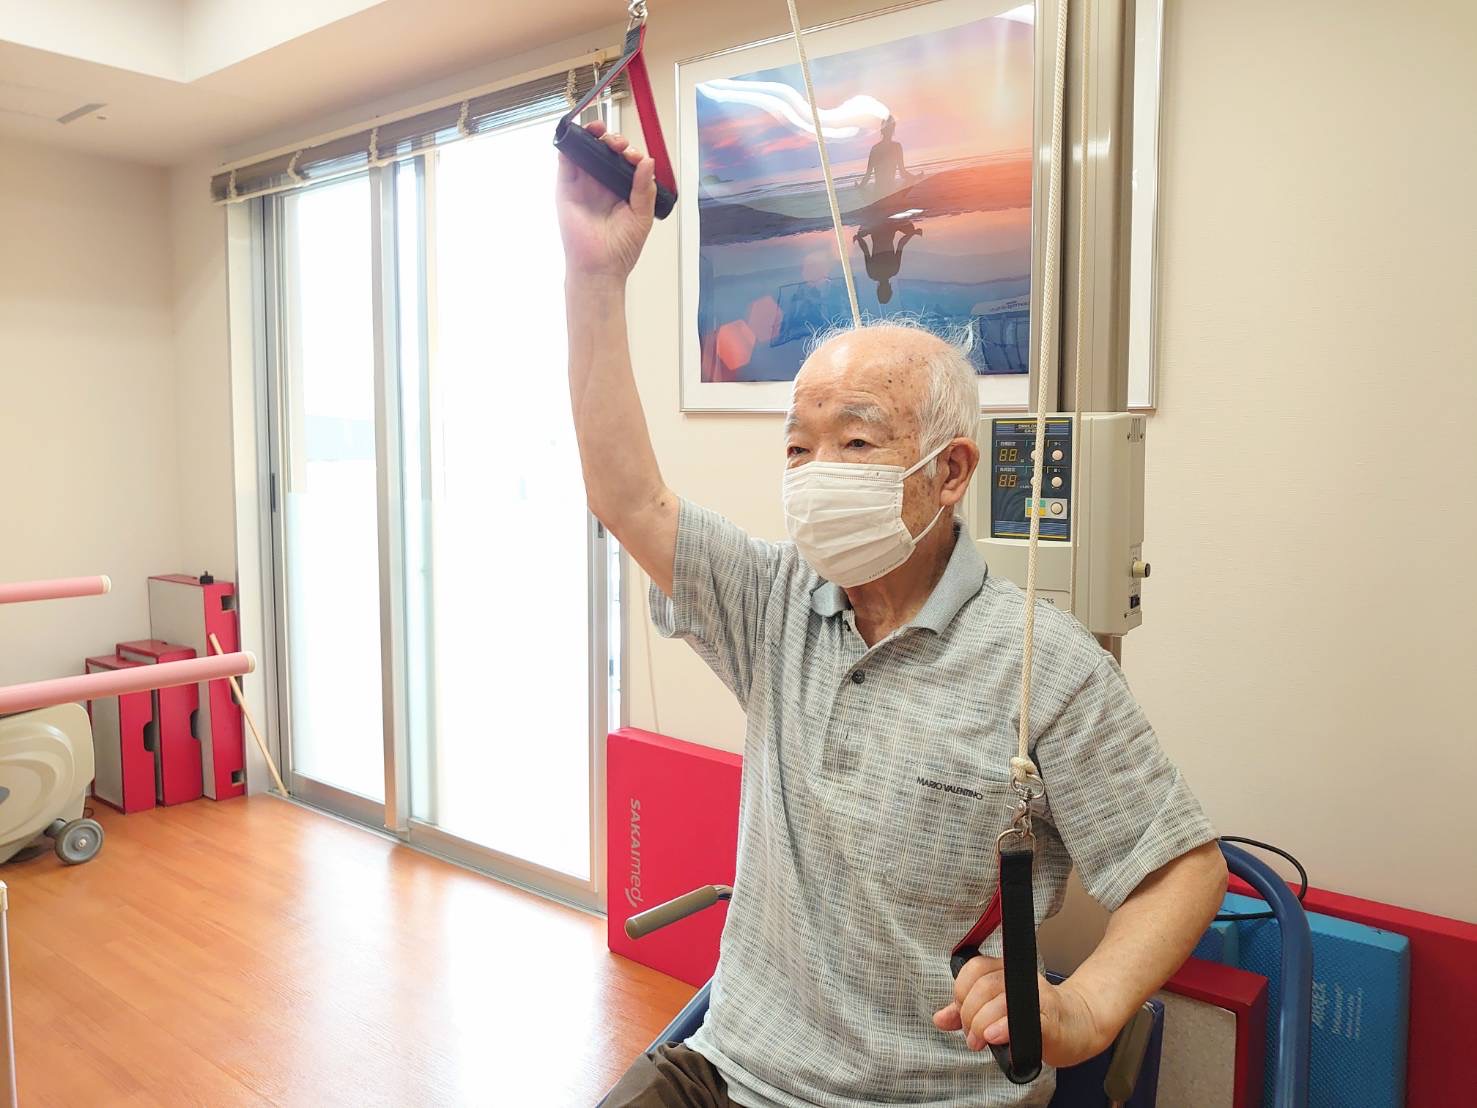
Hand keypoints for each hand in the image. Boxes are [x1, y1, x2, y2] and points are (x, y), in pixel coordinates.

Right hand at [555, 121, 656, 281]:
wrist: (599, 267)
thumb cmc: (621, 249)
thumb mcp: (642, 216)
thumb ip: (645, 189)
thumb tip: (648, 162)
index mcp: (622, 189)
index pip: (626, 161)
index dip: (630, 152)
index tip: (634, 157)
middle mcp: (602, 185)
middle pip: (605, 151)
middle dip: (613, 140)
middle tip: (618, 145)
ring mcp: (583, 185)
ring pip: (586, 151)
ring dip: (592, 136)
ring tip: (599, 132)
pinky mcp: (566, 189)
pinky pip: (565, 162)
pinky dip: (569, 147)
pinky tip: (578, 139)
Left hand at [933, 955, 1105, 1068]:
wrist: (1075, 1028)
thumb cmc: (1034, 1018)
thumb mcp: (995, 1012)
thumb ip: (966, 1012)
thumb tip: (940, 1018)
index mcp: (1004, 971)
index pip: (972, 970)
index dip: (961, 993)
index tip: (963, 1014)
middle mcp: (1019, 978)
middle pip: (982, 987)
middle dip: (969, 1016)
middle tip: (972, 1036)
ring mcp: (1035, 996)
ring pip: (997, 1001)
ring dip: (981, 1025)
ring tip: (982, 1041)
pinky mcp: (1048, 1018)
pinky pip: (1022, 1018)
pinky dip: (1003, 1027)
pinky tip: (994, 1036)